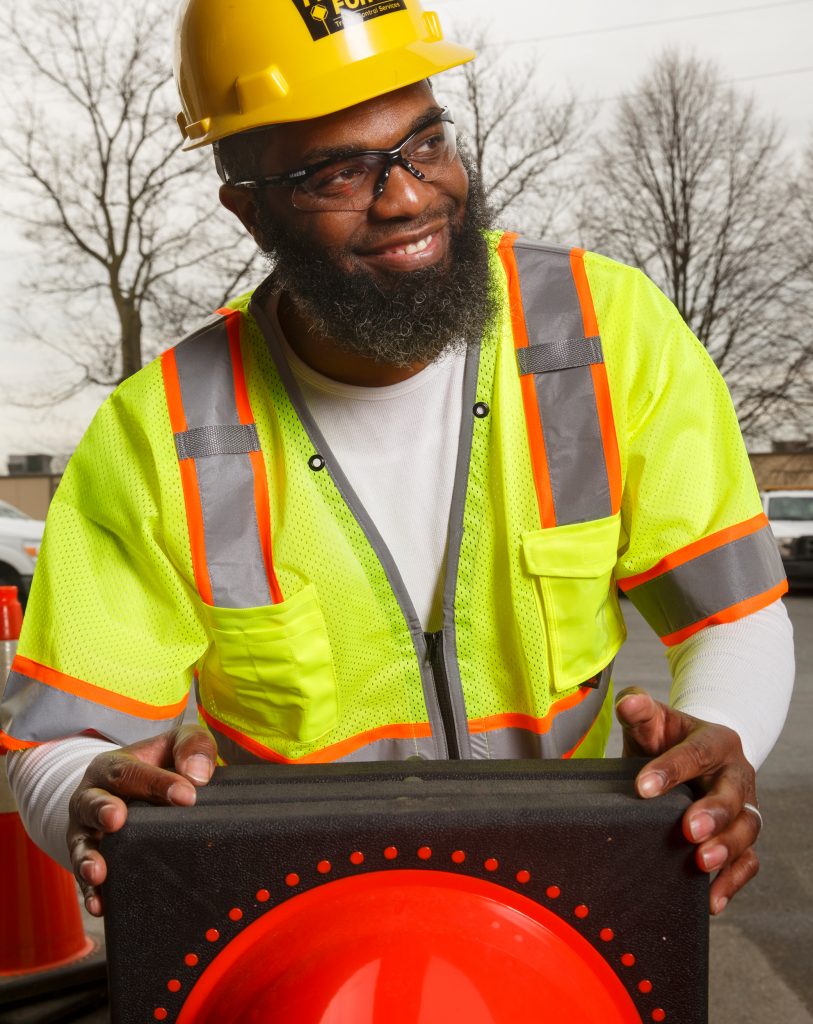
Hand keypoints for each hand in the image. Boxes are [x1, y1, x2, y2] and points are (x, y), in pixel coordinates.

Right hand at [67, 723, 215, 916]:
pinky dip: (90, 892)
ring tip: (98, 872)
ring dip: (88, 857)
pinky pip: (84, 878)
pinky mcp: (88, 857)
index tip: (186, 796)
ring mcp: (86, 830)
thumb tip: (198, 776)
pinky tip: (99, 905)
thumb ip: (192, 746)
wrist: (130, 787)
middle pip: (93, 802)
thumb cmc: (158, 763)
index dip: (157, 783)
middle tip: (117, 820)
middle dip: (103, 810)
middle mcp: (92, 796)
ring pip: (82, 842)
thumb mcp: (176, 744)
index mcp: (113, 766)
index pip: (132, 772)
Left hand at [615, 686, 759, 914]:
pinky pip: (748, 862)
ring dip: (727, 850)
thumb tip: (628, 702)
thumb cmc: (667, 738)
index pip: (695, 754)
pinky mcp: (742, 835)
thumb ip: (638, 709)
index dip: (670, 771)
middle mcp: (737, 775)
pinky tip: (710, 900)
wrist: (691, 753)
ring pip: (747, 830)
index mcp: (716, 741)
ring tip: (701, 864)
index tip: (642, 788)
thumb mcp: (653, 720)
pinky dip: (733, 882)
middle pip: (733, 796)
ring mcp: (744, 807)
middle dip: (713, 814)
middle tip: (689, 830)